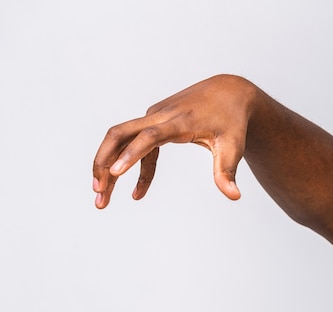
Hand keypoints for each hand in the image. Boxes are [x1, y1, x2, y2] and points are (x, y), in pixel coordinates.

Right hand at [92, 75, 258, 207]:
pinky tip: (137, 194)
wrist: (229, 93)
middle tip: (97, 193)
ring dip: (108, 168)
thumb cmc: (232, 122)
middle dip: (104, 163)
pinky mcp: (153, 123)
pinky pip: (135, 147)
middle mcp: (160, 116)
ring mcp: (153, 118)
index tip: (115, 173)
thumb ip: (227, 172)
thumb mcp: (233, 147)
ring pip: (120, 140)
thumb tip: (234, 196)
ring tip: (102, 198)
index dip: (132, 155)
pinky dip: (133, 169)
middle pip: (120, 135)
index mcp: (179, 122)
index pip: (149, 137)